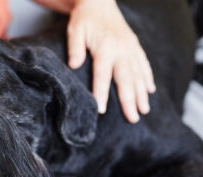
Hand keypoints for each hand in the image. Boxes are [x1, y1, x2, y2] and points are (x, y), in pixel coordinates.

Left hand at [67, 0, 155, 122]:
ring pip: (138, 74)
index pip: (103, 75)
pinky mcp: (135, 45)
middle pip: (126, 79)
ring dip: (142, 93)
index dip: (102, 93)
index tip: (102, 111)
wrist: (99, 1)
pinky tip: (150, 90)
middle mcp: (121, 49)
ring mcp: (131, 47)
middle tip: (133, 118)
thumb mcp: (75, 31)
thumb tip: (73, 66)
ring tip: (144, 110)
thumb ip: (75, 49)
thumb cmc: (84, 18)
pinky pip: (144, 64)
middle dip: (130, 100)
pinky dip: (147, 77)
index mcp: (105, 47)